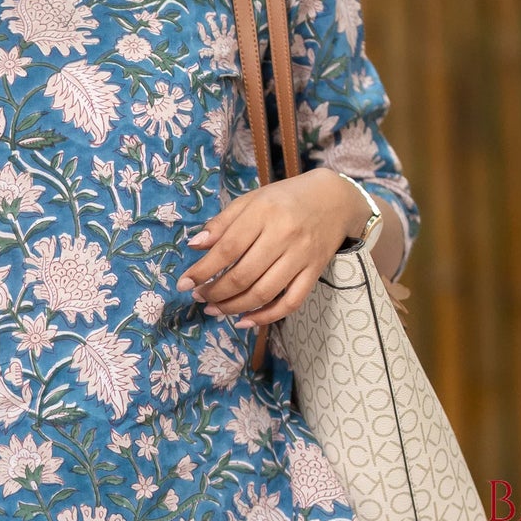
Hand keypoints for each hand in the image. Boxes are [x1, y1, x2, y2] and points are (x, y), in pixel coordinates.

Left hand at [173, 168, 370, 325]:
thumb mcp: (253, 200)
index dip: (203, 270)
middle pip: (243, 275)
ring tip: (215, 309)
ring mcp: (302, 256)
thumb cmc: (286, 199)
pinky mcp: (315, 272)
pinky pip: (291, 302)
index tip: (185, 283)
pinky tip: (246, 320)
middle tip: (199, 297)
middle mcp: (284, 235)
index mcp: (265, 212)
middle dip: (215, 292)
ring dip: (234, 307)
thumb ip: (223, 223)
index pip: (227, 248)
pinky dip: (267, 317)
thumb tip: (194, 246)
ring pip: (264, 293)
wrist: (335, 199)